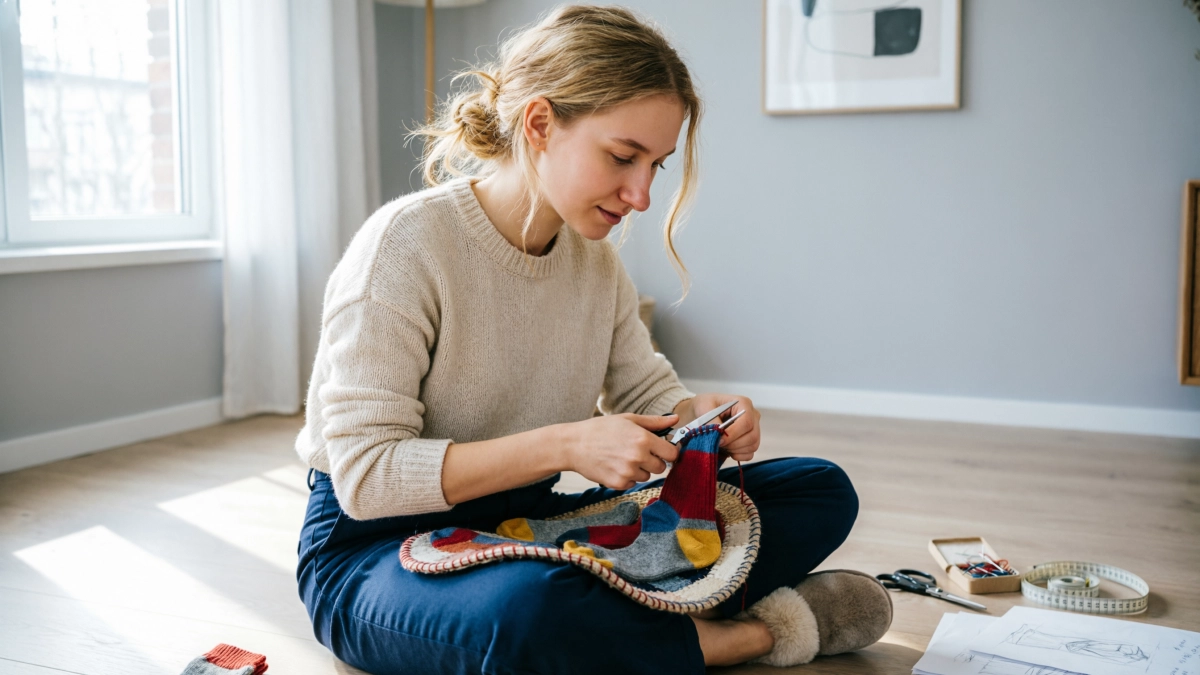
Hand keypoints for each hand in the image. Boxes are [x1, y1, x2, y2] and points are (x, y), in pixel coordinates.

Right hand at [561, 413, 681, 489]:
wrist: (574, 445)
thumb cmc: (600, 429)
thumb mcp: (628, 419)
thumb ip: (654, 422)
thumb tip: (676, 419)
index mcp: (643, 439)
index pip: (671, 453)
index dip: (668, 451)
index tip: (662, 450)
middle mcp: (638, 457)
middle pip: (661, 467)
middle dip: (653, 461)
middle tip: (638, 452)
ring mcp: (628, 472)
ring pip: (646, 476)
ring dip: (639, 470)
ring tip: (622, 457)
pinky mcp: (618, 484)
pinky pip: (632, 484)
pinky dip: (627, 477)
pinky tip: (614, 465)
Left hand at [687, 393, 761, 463]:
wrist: (702, 413)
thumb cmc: (704, 406)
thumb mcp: (704, 408)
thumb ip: (712, 420)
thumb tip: (720, 434)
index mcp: (744, 404)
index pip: (746, 422)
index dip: (733, 434)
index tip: (719, 440)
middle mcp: (753, 416)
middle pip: (752, 436)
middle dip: (733, 444)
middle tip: (718, 443)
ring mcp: (754, 429)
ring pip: (753, 446)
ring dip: (735, 450)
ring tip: (721, 445)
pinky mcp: (751, 441)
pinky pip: (750, 454)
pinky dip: (738, 455)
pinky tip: (727, 449)